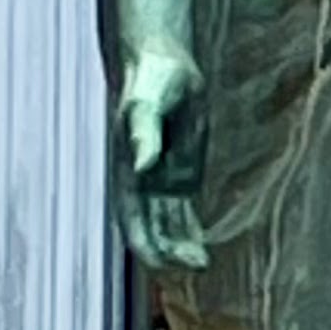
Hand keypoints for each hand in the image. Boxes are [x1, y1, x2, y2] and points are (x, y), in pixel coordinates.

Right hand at [115, 42, 209, 276]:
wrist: (162, 64)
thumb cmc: (151, 80)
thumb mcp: (147, 105)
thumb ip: (145, 133)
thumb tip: (142, 166)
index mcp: (128, 172)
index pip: (133, 220)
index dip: (146, 245)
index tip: (163, 264)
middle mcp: (143, 183)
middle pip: (153, 230)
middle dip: (169, 252)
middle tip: (195, 265)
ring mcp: (163, 181)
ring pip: (170, 226)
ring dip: (182, 247)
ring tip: (202, 263)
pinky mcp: (182, 175)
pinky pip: (185, 212)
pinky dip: (191, 232)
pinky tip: (202, 251)